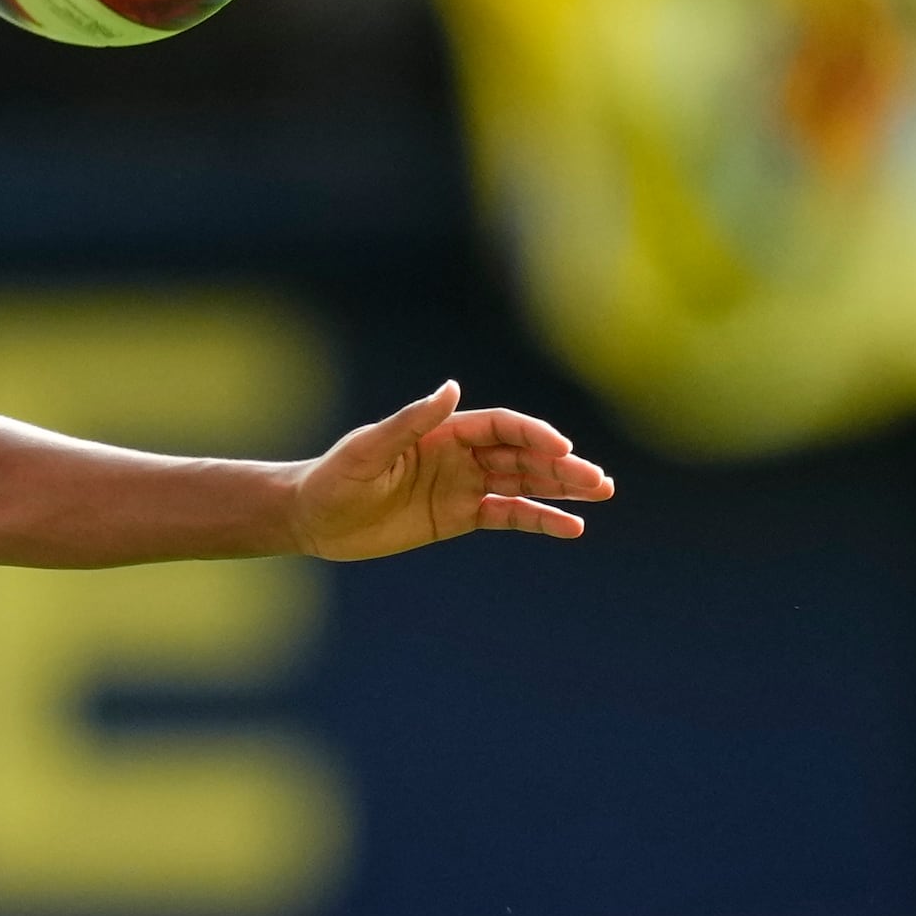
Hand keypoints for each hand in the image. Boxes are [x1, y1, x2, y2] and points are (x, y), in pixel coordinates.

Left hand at [294, 381, 611, 561]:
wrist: (314, 518)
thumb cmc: (335, 477)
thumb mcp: (369, 450)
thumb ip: (411, 421)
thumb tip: (451, 388)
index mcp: (443, 431)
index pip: (502, 427)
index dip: (533, 435)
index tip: (561, 450)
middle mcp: (460, 455)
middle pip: (523, 455)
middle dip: (562, 465)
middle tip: (599, 480)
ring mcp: (463, 485)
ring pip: (524, 483)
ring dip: (562, 488)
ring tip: (600, 493)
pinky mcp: (459, 516)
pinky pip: (508, 515)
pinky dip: (539, 519)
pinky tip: (572, 527)